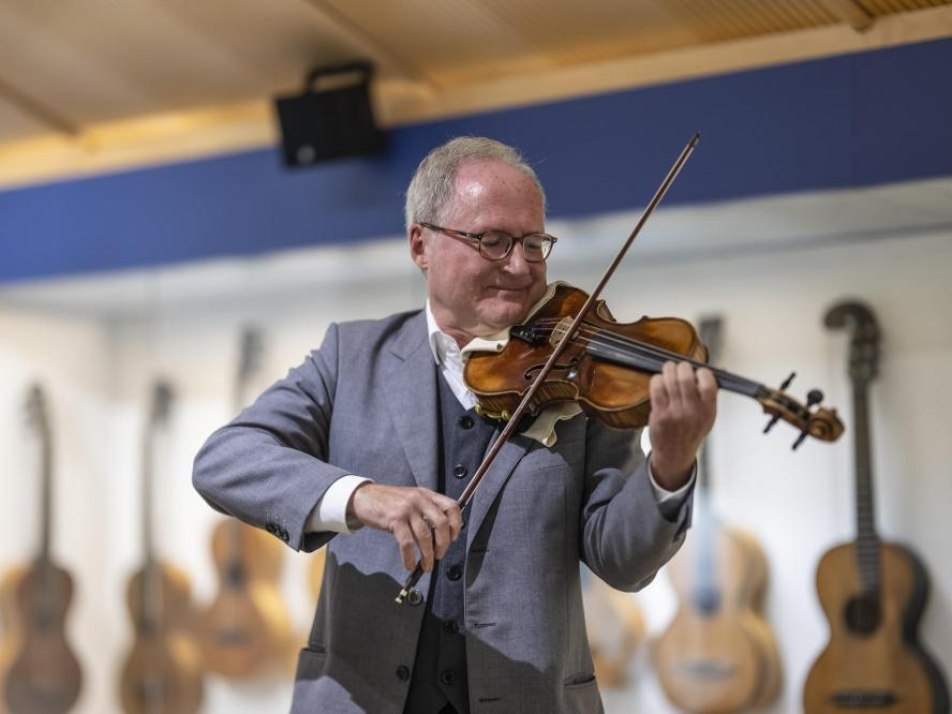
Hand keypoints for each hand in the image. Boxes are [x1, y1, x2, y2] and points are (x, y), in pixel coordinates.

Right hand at [348, 483, 462, 571]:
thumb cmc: (388, 501)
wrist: (363, 497)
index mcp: (426, 494)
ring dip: (427, 556)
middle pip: (441, 523)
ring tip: (426, 566)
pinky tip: (409, 564)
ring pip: (425, 536)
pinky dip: (409, 558)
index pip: (451, 506)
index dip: (456, 524)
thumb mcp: (411, 498)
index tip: (453, 538)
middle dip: (443, 544)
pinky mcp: (394, 520)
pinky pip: (407, 543)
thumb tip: (440, 536)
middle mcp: (419, 499)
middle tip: (439, 556)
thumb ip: (425, 510)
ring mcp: (407, 509)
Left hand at [647, 361, 717, 489]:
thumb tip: (723, 369)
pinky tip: (659, 380)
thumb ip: (713, 392)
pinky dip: (657, 380)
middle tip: (680, 366)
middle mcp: (692, 412)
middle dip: (682, 367)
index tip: (697, 371)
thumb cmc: (691, 432)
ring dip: (668, 370)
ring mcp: (675, 413)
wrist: (675, 454)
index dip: (702, 372)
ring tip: (669, 369)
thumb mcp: (708, 415)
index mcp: (708, 411)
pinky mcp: (659, 414)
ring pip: (670, 381)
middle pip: (686, 378)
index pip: (708, 383)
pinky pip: (657, 389)